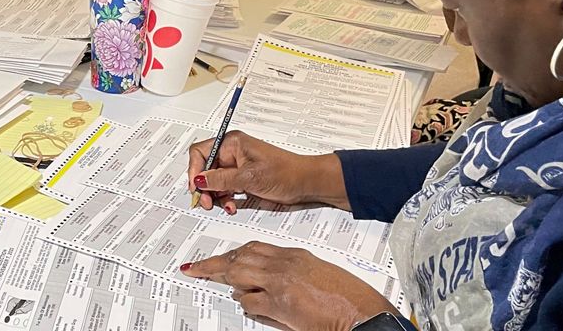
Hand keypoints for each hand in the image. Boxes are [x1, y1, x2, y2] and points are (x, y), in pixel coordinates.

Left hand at [182, 242, 396, 330]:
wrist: (364, 314)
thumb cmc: (349, 298)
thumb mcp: (316, 275)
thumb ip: (290, 276)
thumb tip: (267, 286)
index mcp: (294, 255)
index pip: (253, 247)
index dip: (233, 253)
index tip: (220, 258)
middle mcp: (285, 264)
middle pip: (240, 256)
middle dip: (216, 263)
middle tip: (197, 268)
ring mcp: (281, 282)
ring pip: (238, 273)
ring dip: (224, 280)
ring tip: (208, 280)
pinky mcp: (280, 303)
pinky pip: (250, 301)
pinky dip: (246, 304)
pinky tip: (248, 306)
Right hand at [188, 131, 343, 212]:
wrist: (306, 183)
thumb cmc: (286, 172)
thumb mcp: (249, 177)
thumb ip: (221, 179)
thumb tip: (199, 180)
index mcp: (232, 143)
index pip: (200, 152)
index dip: (194, 170)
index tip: (196, 187)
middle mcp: (232, 153)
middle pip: (205, 169)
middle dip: (205, 187)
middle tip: (207, 202)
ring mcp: (237, 167)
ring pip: (214, 182)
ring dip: (216, 196)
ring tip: (225, 206)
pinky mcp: (242, 179)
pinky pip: (225, 189)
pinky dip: (226, 200)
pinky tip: (232, 206)